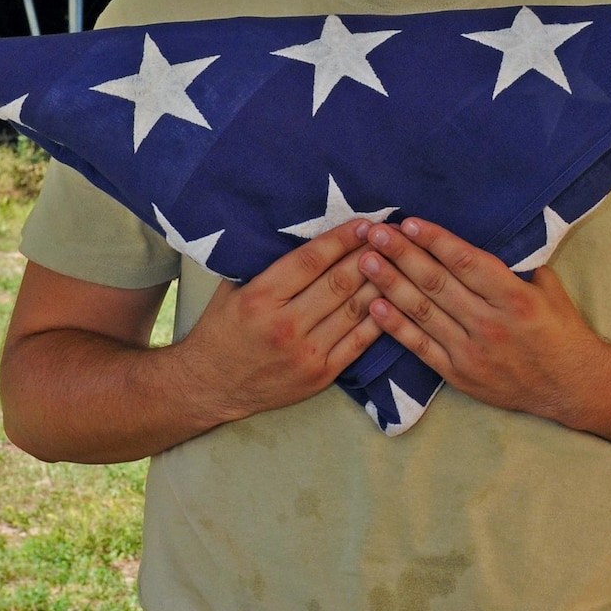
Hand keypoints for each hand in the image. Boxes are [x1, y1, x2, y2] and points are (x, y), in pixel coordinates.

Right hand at [178, 219, 384, 427]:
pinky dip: (380, 318)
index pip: (312, 261)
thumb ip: (263, 263)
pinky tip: (394, 299)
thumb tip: (302, 233)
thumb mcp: (231, 290)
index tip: (365, 223)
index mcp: (261, 297)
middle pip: (339, 283)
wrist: (211, 387)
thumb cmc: (221, 331)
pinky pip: (359, 342)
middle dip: (369, 255)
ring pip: (355, 310)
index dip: (342, 239)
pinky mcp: (321, 375)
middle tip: (391, 236)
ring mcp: (307, 353)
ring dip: (381, 283)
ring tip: (399, 262)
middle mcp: (285, 325)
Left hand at [355, 216, 605, 424]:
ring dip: (390, 284)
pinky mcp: (458, 374)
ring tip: (365, 261)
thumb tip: (476, 242)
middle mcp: (489, 323)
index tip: (409, 222)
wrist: (571, 386)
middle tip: (375, 233)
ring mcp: (471, 351)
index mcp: (514, 297)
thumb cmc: (560, 330)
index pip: (465, 261)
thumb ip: (513, 267)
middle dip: (402, 254)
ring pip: (422, 311)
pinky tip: (374, 306)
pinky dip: (396, 326)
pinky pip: (420, 347)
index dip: (434, 240)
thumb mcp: (548, 289)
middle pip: (436, 282)